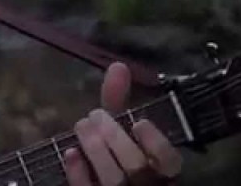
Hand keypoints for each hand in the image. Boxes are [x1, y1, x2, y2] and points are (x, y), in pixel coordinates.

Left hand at [64, 63, 181, 184]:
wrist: (93, 176)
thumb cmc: (110, 147)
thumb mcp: (116, 125)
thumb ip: (118, 100)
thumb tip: (118, 65)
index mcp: (160, 167)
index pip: (170, 161)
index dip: (156, 143)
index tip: (139, 122)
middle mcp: (145, 184)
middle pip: (137, 167)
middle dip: (115, 138)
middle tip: (96, 116)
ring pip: (114, 180)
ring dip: (96, 149)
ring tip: (82, 125)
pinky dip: (77, 172)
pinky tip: (69, 152)